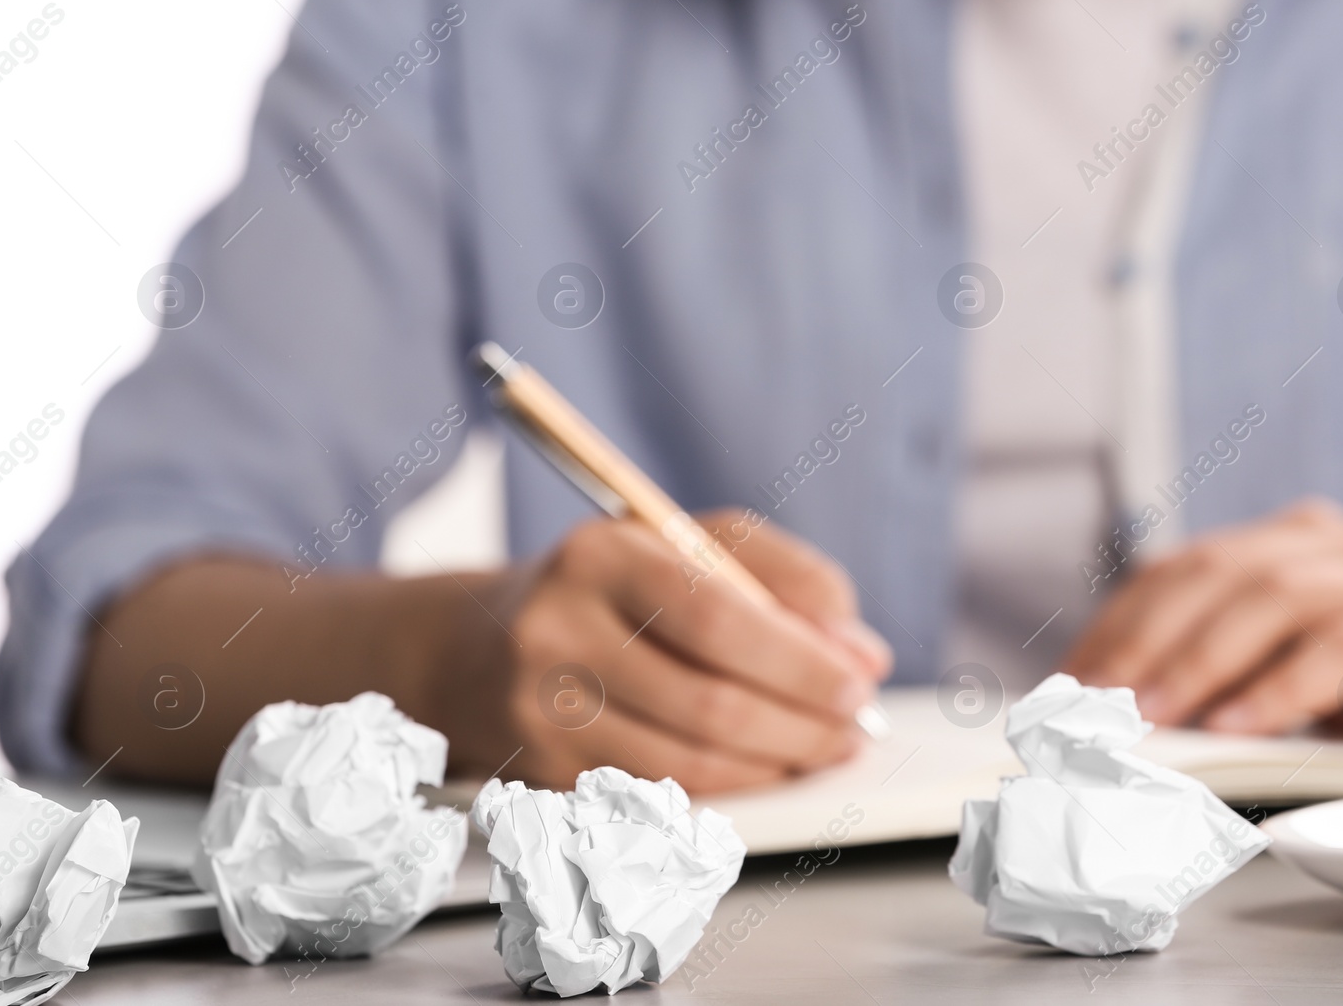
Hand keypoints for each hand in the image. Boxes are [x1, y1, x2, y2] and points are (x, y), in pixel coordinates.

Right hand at [460, 510, 891, 793]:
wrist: (481, 647)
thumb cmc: (617, 588)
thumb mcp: (694, 546)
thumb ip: (787, 581)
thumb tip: (860, 653)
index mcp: (600, 557)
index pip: (715, 615)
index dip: (799, 660)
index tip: (859, 681)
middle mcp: (558, 633)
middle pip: (707, 703)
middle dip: (803, 725)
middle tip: (853, 726)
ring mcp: (543, 713)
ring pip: (691, 765)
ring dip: (778, 765)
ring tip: (823, 747)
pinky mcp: (546, 776)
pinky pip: (664, 796)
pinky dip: (733, 788)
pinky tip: (766, 766)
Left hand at [1065, 498, 1342, 733]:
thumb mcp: (1286, 664)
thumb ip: (1220, 668)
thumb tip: (1123, 710)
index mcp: (1276, 543)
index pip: (1174, 570)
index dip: (1117, 625)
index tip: (1070, 684)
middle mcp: (1321, 538)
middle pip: (1210, 573)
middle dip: (1144, 642)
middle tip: (1097, 704)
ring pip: (1268, 594)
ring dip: (1200, 662)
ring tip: (1155, 716)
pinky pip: (1336, 643)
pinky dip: (1278, 688)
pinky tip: (1237, 725)